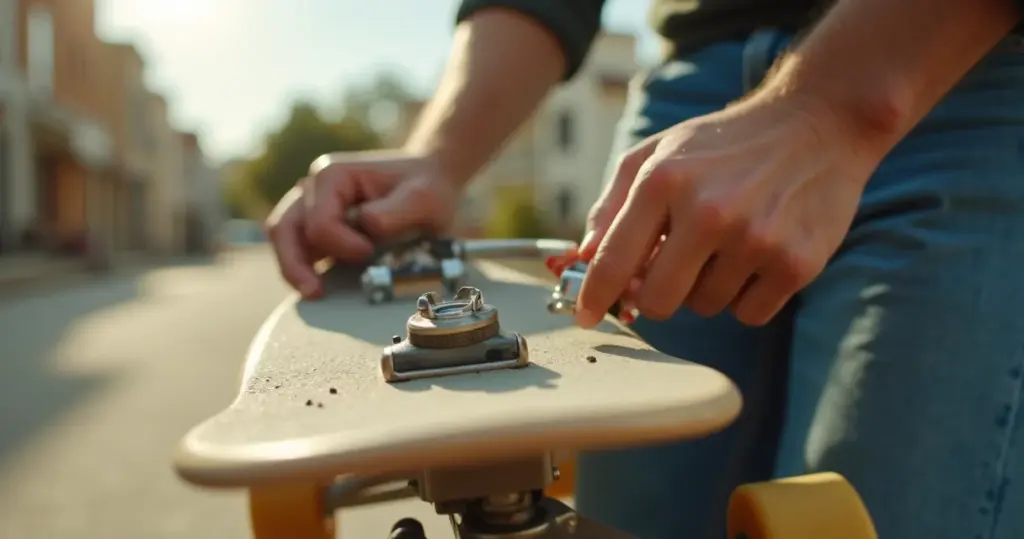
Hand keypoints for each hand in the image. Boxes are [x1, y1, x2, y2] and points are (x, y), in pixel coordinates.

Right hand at [265, 150, 458, 298]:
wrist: (431, 182)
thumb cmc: (426, 187)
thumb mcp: (423, 197)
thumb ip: (395, 212)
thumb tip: (365, 226)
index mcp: (333, 175)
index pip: (319, 221)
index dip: (341, 244)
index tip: (369, 253)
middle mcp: (314, 188)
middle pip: (285, 228)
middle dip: (295, 264)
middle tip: (315, 293)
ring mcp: (314, 207)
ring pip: (285, 238)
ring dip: (295, 269)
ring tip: (314, 294)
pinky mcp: (321, 228)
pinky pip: (299, 249)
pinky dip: (304, 269)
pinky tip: (320, 288)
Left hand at [576, 91, 884, 327]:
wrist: (816, 124)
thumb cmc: (724, 144)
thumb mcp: (657, 153)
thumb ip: (612, 205)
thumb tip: (583, 260)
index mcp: (664, 180)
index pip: (613, 261)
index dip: (594, 297)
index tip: (587, 315)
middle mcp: (708, 211)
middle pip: (658, 301)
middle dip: (657, 294)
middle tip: (673, 269)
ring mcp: (755, 239)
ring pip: (706, 307)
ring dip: (708, 286)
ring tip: (727, 242)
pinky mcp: (795, 263)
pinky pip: (749, 314)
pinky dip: (747, 296)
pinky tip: (758, 254)